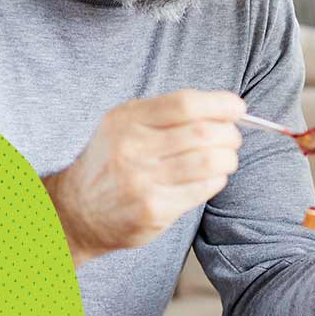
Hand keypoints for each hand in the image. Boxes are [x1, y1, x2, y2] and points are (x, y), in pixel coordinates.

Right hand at [45, 90, 244, 264]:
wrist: (77, 211)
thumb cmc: (112, 162)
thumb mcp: (124, 126)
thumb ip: (166, 114)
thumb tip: (225, 108)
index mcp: (126, 120)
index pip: (185, 104)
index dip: (220, 104)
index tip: (237, 108)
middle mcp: (132, 148)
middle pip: (203, 133)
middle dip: (230, 134)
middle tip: (233, 138)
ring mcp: (142, 181)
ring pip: (209, 162)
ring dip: (228, 159)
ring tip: (225, 158)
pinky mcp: (154, 209)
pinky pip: (203, 189)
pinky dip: (216, 181)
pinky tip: (210, 179)